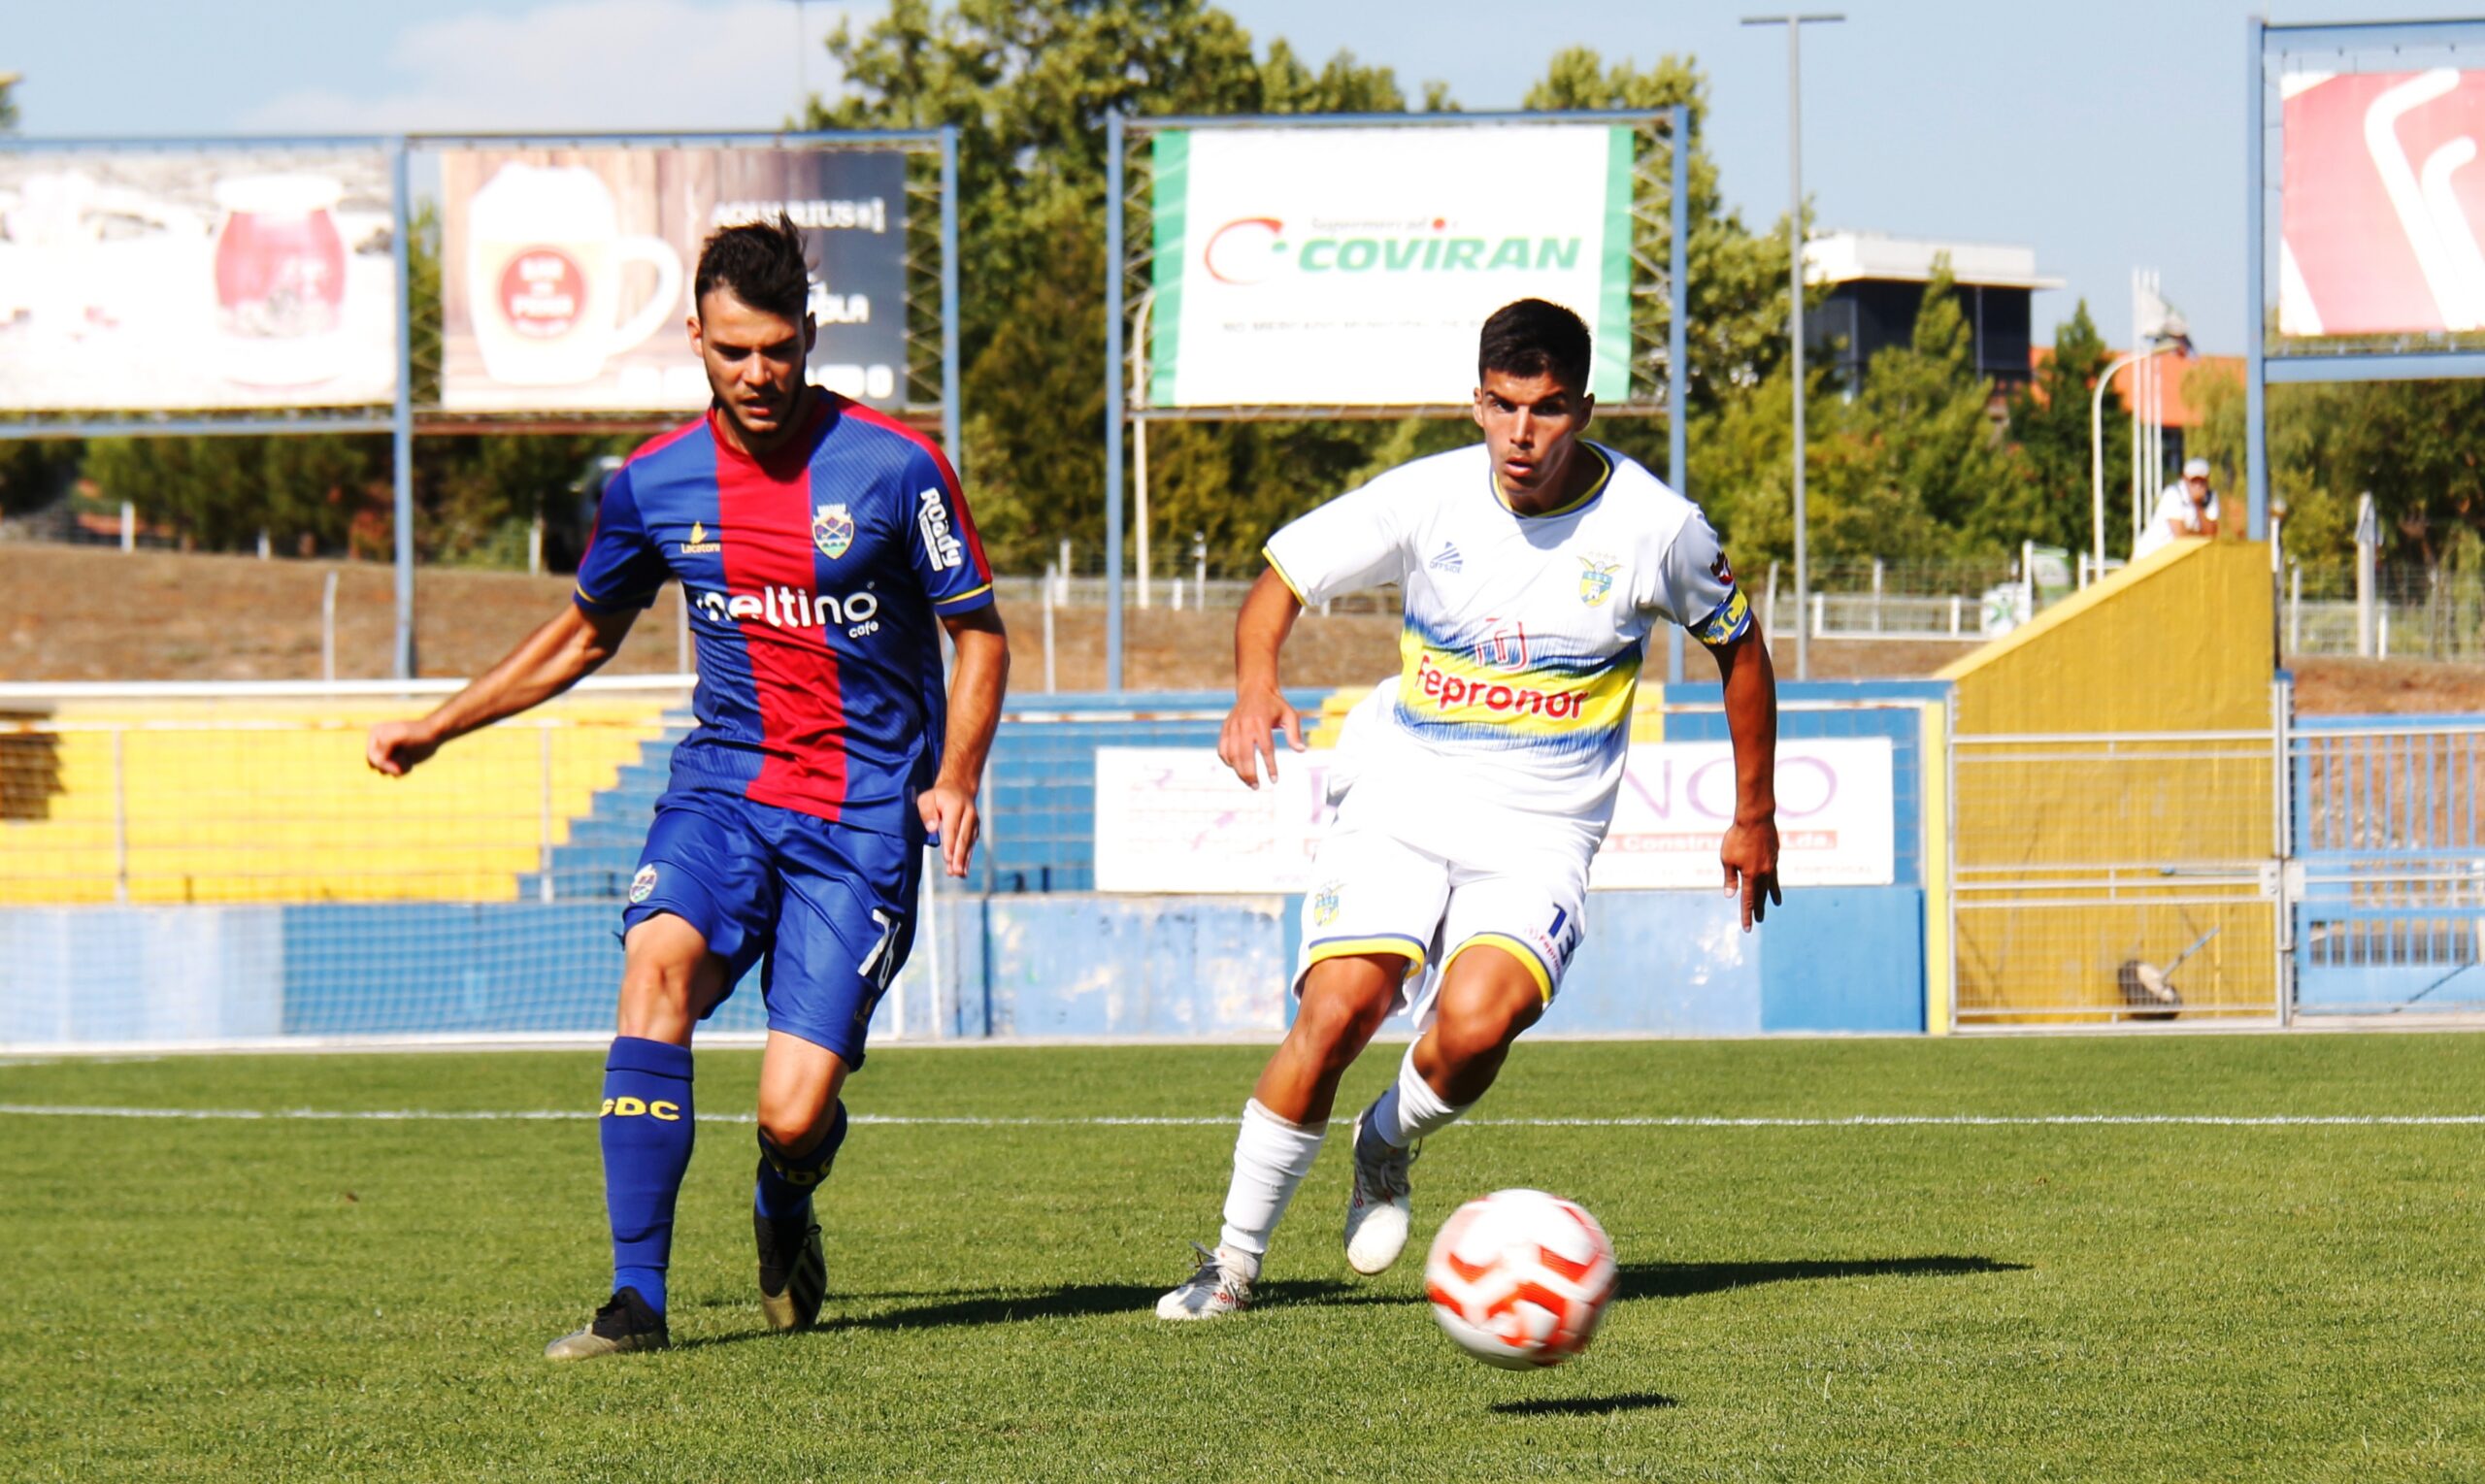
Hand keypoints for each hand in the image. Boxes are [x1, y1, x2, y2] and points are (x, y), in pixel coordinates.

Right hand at [366, 719, 441, 777]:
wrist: (434, 735)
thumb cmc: (417, 733)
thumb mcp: (399, 736)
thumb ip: (384, 745)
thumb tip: (377, 761)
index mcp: (375, 734)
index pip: (371, 757)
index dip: (383, 764)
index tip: (397, 767)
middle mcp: (378, 744)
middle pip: (375, 765)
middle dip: (390, 767)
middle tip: (405, 760)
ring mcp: (387, 753)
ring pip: (384, 771)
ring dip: (397, 768)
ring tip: (408, 758)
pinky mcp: (397, 761)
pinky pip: (393, 773)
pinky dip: (402, 771)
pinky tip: (411, 763)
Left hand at [917, 783, 978, 878]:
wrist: (959, 788)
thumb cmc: (938, 796)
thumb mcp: (927, 798)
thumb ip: (927, 812)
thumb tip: (932, 829)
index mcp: (955, 806)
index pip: (952, 827)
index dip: (950, 844)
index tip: (947, 858)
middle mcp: (969, 815)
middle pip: (963, 838)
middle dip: (959, 856)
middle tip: (955, 872)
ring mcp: (974, 823)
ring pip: (969, 843)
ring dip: (964, 860)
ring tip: (959, 874)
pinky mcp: (975, 830)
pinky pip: (971, 845)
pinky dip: (967, 858)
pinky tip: (962, 870)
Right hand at [1217, 683, 1303, 789]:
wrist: (1255, 689)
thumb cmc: (1275, 705)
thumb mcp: (1290, 715)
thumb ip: (1294, 733)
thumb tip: (1301, 750)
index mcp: (1261, 722)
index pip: (1266, 749)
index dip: (1270, 767)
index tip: (1274, 780)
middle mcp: (1245, 725)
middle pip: (1244, 755)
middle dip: (1250, 774)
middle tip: (1256, 786)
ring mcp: (1232, 727)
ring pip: (1231, 755)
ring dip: (1238, 771)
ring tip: (1248, 782)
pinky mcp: (1225, 728)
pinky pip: (1222, 749)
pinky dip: (1228, 761)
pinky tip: (1236, 768)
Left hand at [1720, 816, 1781, 930]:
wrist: (1756, 818)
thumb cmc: (1737, 837)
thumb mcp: (1727, 858)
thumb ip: (1730, 878)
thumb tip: (1730, 895)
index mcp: (1750, 876)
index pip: (1747, 901)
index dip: (1746, 915)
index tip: (1747, 928)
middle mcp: (1763, 874)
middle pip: (1760, 896)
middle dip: (1758, 909)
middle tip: (1759, 920)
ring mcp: (1771, 865)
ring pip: (1770, 886)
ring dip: (1769, 897)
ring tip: (1774, 906)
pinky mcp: (1775, 856)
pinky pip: (1775, 874)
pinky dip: (1775, 882)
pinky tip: (1775, 885)